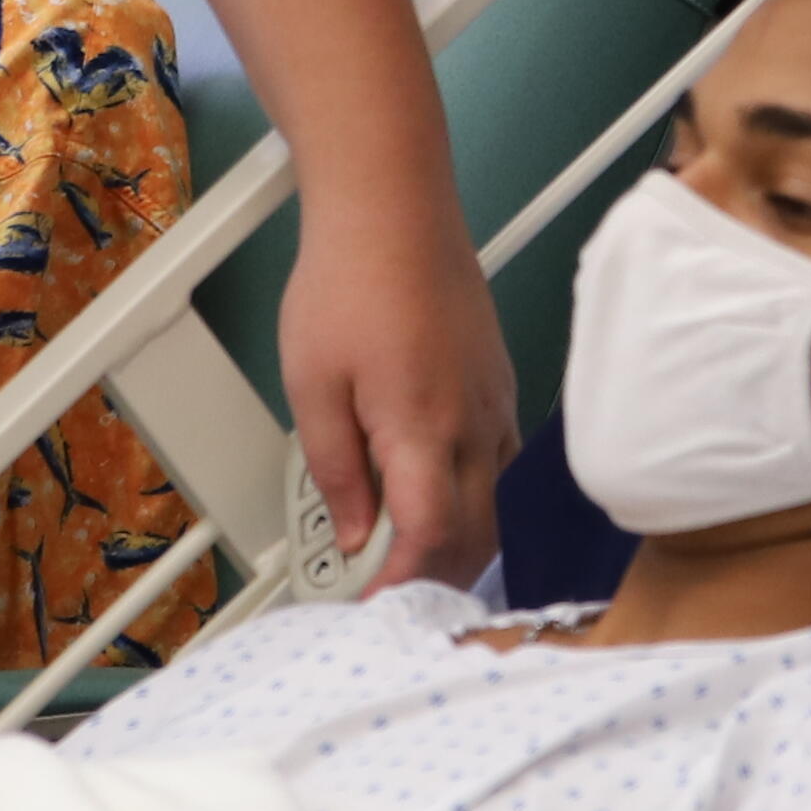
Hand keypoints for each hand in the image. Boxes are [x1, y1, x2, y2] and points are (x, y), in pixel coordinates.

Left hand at [275, 206, 514, 596]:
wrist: (393, 208)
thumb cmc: (349, 281)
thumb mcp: (312, 385)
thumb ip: (335, 470)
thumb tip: (356, 532)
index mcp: (424, 430)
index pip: (431, 540)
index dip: (402, 585)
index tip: (370, 603)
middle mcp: (474, 424)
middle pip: (475, 537)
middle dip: (433, 580)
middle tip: (384, 595)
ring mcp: (494, 404)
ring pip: (494, 505)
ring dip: (457, 545)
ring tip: (404, 556)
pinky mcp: (498, 385)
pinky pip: (499, 465)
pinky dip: (473, 500)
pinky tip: (435, 496)